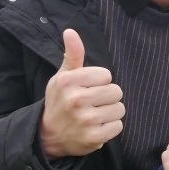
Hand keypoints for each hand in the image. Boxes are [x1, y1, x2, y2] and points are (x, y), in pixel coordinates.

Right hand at [39, 29, 125, 158]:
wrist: (48, 135)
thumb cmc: (60, 101)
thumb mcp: (62, 76)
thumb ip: (72, 54)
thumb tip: (70, 31)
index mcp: (68, 81)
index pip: (107, 75)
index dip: (100, 81)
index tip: (87, 88)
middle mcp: (76, 100)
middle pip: (116, 91)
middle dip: (107, 97)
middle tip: (92, 103)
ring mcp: (86, 120)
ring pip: (120, 109)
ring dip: (111, 112)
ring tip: (95, 115)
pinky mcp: (94, 137)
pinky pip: (118, 125)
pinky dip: (110, 127)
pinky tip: (96, 127)